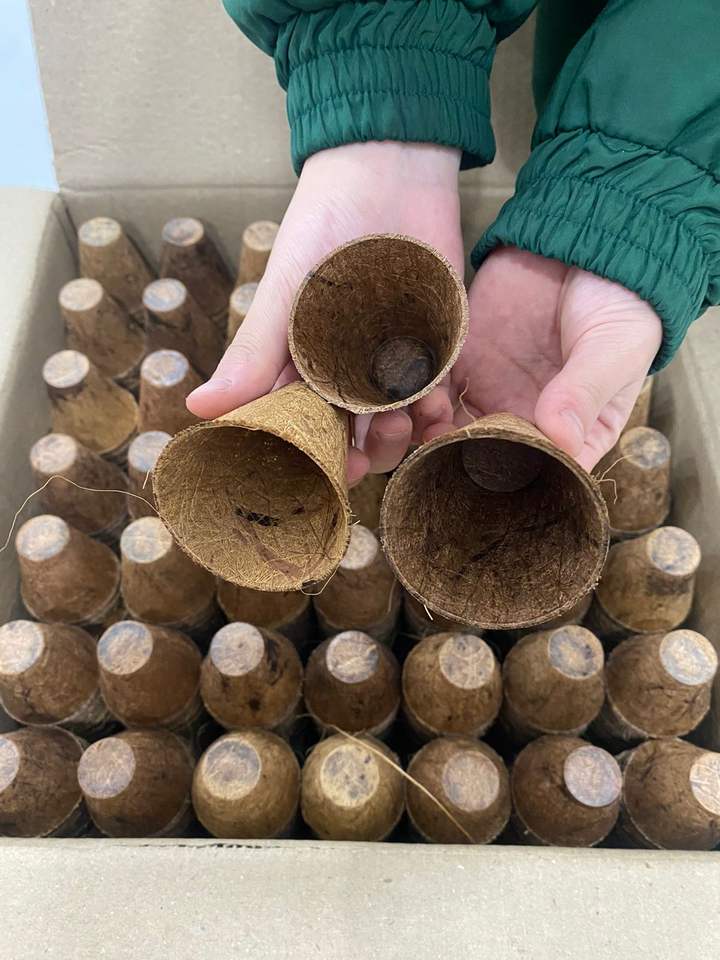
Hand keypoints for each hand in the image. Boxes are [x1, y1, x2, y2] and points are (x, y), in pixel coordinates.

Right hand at [186, 140, 463, 483]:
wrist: (391, 173)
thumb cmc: (323, 226)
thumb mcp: (283, 292)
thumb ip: (253, 353)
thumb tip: (200, 408)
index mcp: (301, 367)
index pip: (302, 430)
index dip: (310, 460)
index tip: (319, 476)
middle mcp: (346, 375)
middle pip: (352, 438)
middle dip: (361, 456)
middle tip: (365, 456)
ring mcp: (392, 364)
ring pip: (396, 425)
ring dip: (401, 438)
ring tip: (405, 422)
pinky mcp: (435, 348)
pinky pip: (437, 395)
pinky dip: (439, 412)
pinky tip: (438, 410)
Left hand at [424, 246, 662, 470]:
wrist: (585, 241)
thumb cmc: (618, 303)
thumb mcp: (613, 349)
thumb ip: (584, 391)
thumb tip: (560, 438)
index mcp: (575, 434)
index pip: (542, 473)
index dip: (515, 480)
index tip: (491, 473)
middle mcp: (527, 421)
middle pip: (486, 460)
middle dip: (458, 462)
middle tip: (439, 452)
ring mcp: (492, 393)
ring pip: (450, 431)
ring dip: (430, 432)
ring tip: (425, 418)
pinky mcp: (464, 360)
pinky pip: (434, 388)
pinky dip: (420, 394)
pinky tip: (416, 390)